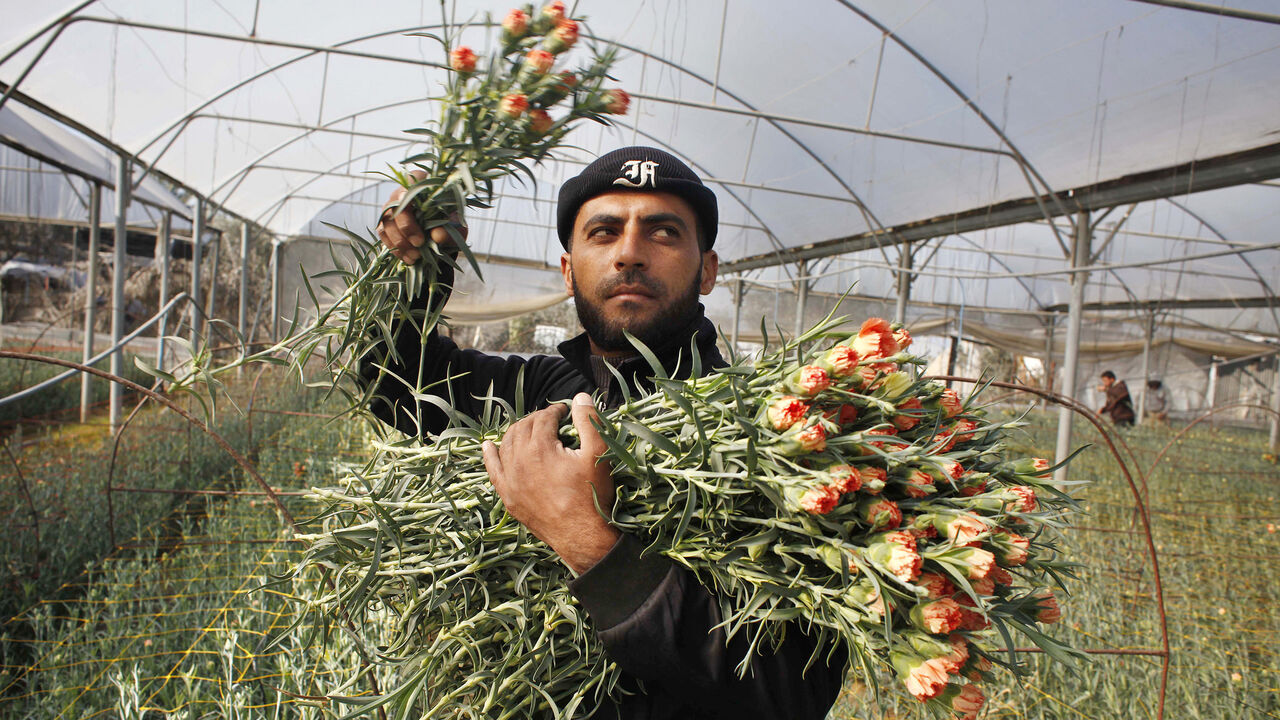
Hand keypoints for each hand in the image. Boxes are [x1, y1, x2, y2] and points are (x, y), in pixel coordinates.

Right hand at [376, 171, 466, 264]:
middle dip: (406, 226)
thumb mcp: (456, 229)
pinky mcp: (385, 224)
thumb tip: (438, 236)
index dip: (410, 191)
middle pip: (396, 204)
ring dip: (400, 241)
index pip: (413, 179)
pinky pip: (383, 234)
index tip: (413, 207)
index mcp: (424, 185)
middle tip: (419, 243)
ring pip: (387, 221)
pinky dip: (395, 248)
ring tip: (416, 256)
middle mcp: (403, 193)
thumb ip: (450, 231)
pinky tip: (409, 258)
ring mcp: (391, 208)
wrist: (441, 238)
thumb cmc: (450, 225)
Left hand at [482, 393, 619, 573]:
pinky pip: (493, 470)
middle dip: (537, 418)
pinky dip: (489, 455)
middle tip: (551, 420)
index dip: (555, 410)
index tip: (565, 411)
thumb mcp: (597, 455)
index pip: (543, 418)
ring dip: (518, 431)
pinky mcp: (508, 496)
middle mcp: (519, 460)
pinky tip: (488, 446)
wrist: (582, 536)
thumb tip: (579, 397)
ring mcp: (510, 479)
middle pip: (523, 427)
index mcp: (540, 448)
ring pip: (506, 444)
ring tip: (531, 429)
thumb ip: (588, 422)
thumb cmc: (592, 495)